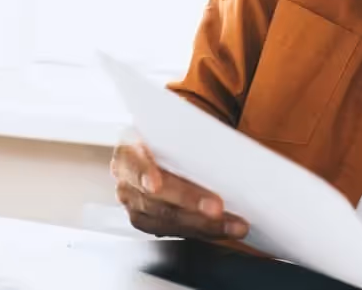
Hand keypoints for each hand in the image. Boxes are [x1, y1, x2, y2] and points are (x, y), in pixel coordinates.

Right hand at [110, 139, 249, 239]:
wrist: (150, 151)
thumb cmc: (163, 138)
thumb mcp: (167, 130)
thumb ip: (185, 138)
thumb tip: (221, 146)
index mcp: (127, 154)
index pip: (133, 165)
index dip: (144, 175)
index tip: (155, 185)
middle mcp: (127, 184)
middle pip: (156, 200)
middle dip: (189, 205)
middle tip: (217, 209)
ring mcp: (136, 208)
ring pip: (168, 222)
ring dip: (204, 226)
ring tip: (233, 224)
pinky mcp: (151, 224)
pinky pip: (177, 232)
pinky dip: (204, 232)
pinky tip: (224, 230)